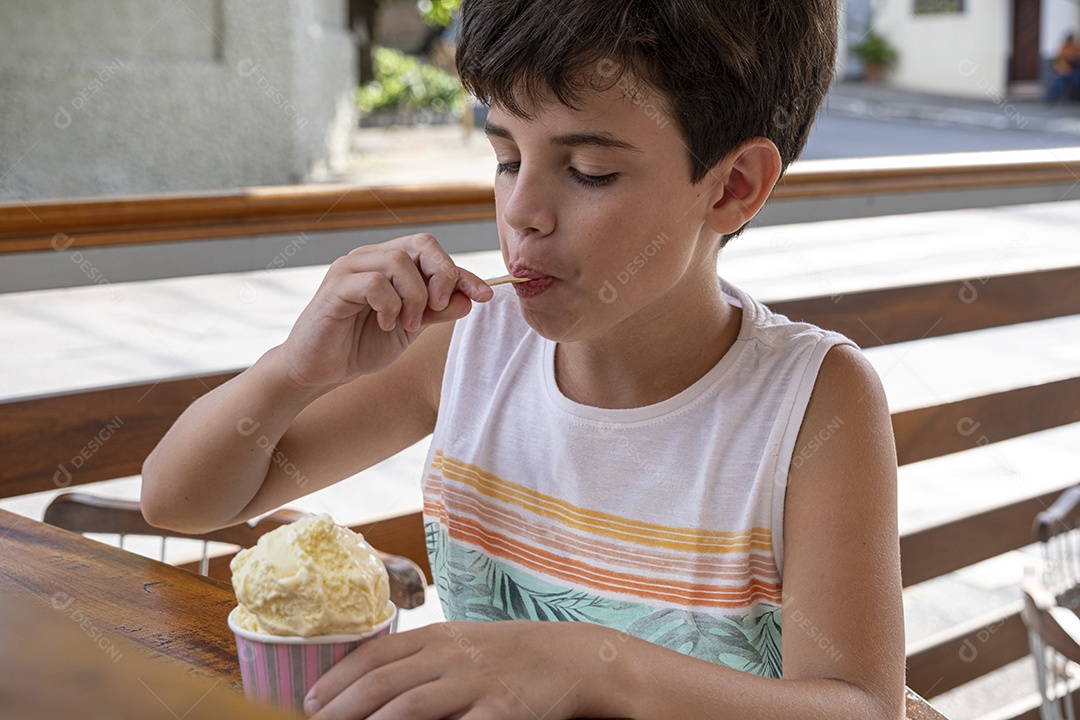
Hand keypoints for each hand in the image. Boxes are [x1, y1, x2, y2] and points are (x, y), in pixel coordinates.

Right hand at [277, 234, 492, 389]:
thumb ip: (436, 312)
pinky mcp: (336, 286)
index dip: (463, 273)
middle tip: (439, 308)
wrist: (319, 370)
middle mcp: (370, 258)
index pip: (434, 253)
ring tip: (408, 324)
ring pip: (399, 261)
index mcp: (390, 264)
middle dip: (442, 275)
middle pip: (421, 243)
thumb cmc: (360, 346)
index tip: (485, 295)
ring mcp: (351, 268)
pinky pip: (374, 282)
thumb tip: (469, 299)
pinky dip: (389, 305)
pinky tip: (386, 324)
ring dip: (414, 297)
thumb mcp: (409, 330)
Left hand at [305, 621, 611, 719]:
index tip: (310, 703)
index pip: (375, 655)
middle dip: (341, 709)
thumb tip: (373, 684)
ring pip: (408, 708)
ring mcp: (476, 684)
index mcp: (438, 636)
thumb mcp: (464, 643)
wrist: (574, 657)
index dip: (337, 679)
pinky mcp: (501, 712)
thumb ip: (423, 659)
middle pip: (382, 683)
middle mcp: (451, 656)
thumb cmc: (511, 655)